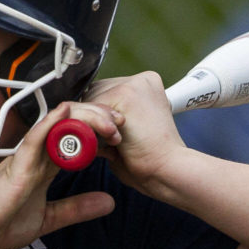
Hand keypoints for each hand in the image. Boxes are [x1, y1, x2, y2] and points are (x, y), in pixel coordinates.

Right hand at [0, 103, 115, 248]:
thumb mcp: (49, 218)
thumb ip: (77, 208)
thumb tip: (109, 202)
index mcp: (45, 166)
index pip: (78, 141)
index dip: (101, 134)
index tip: (123, 136)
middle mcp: (37, 155)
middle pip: (72, 127)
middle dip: (99, 121)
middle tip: (124, 123)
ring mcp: (26, 157)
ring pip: (58, 127)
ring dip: (85, 120)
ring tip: (109, 120)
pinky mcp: (15, 165)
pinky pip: (34, 138)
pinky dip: (50, 123)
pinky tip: (66, 111)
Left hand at [74, 72, 187, 192]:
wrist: (167, 169)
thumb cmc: (150, 158)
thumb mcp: (131, 130)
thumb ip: (111, 119)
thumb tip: (82, 118)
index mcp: (147, 84)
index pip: (106, 91)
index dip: (101, 114)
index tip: (107, 132)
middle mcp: (141, 80)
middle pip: (95, 91)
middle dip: (95, 116)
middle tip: (107, 139)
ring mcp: (132, 85)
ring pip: (90, 100)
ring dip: (91, 123)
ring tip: (110, 142)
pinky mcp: (124, 95)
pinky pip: (89, 110)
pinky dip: (89, 129)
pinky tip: (106, 142)